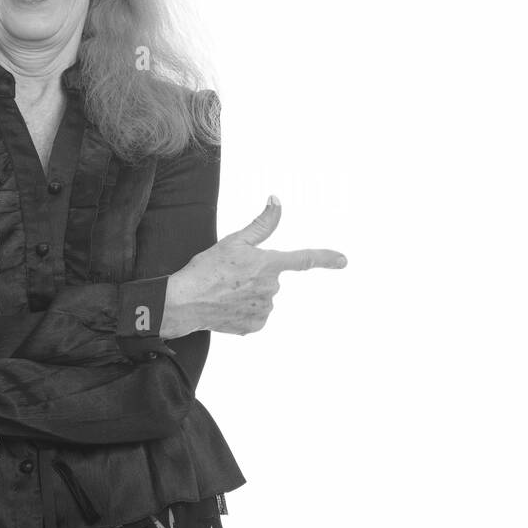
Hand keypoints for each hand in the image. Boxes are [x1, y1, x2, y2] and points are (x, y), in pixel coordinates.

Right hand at [161, 196, 346, 337]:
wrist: (185, 302)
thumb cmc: (207, 269)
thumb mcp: (234, 240)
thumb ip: (262, 223)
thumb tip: (277, 200)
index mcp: (269, 264)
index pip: (304, 259)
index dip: (326, 258)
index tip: (343, 260)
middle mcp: (272, 288)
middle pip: (272, 278)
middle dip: (257, 275)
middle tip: (231, 275)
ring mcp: (265, 309)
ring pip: (264, 296)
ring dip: (250, 293)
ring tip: (226, 291)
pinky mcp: (255, 326)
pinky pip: (256, 314)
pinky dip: (244, 310)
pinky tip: (228, 306)